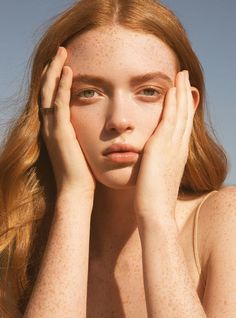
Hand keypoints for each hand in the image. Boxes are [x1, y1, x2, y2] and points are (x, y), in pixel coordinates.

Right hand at [40, 46, 95, 199]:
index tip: (63, 63)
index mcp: (54, 128)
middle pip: (46, 89)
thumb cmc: (81, 171)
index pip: (51, 97)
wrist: (76, 190)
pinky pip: (59, 104)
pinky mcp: (60, 133)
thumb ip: (80, 132)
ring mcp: (52, 129)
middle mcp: (49, 126)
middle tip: (61, 50)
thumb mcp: (79, 147)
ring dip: (55, 71)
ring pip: (49, 92)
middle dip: (52, 68)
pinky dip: (62, 87)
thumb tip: (91, 123)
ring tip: (62, 52)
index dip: (54, 79)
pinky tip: (68, 71)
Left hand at [134, 71, 198, 225]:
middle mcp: (179, 147)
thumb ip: (157, 165)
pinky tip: (170, 89)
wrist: (155, 212)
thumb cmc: (153, 198)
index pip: (182, 125)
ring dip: (180, 92)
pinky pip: (170, 118)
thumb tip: (152, 160)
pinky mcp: (162, 146)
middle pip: (185, 115)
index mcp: (177, 154)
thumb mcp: (157, 177)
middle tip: (184, 76)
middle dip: (185, 94)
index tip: (181, 92)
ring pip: (180, 113)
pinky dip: (172, 103)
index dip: (183, 107)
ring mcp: (173, 146)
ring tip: (180, 75)